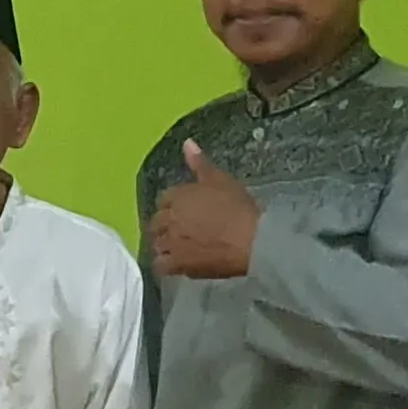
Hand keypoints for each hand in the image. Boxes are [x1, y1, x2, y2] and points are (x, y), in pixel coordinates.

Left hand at [145, 142, 261, 282]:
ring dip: (164, 244)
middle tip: (180, 229)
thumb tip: (186, 143)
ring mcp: (170, 244)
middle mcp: (168, 219)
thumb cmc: (237, 207)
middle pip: (156, 222)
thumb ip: (200, 163)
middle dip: (164, 224)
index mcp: (176, 196)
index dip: (174, 204)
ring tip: (177, 246)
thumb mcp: (220, 180)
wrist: (251, 240)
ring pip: (156, 243)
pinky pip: (161, 265)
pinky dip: (165, 264)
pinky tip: (176, 263)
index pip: (165, 199)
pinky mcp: (177, 265)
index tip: (185, 210)